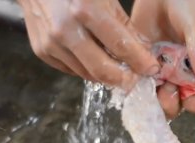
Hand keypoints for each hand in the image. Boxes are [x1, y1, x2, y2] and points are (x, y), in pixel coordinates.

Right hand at [17, 0, 159, 89]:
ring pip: (87, 74)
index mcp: (85, 9)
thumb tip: (144, 51)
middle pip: (103, 70)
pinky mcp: (42, 51)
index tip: (152, 69)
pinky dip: (87, 68)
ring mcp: (51, 43)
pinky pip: (72, 70)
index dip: (140, 62)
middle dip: (125, 80)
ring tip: (118, 68)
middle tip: (137, 79)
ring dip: (107, 74)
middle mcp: (65, 30)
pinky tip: (94, 57)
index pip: (120, 46)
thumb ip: (125, 23)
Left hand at [131, 0, 194, 118]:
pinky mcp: (142, 63)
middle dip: (172, 104)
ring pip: (156, 97)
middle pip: (179, 104)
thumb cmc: (190, 1)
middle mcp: (183, 74)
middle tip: (166, 92)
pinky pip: (138, 81)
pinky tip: (133, 76)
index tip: (191, 100)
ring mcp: (162, 70)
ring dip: (152, 97)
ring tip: (149, 83)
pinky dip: (134, 84)